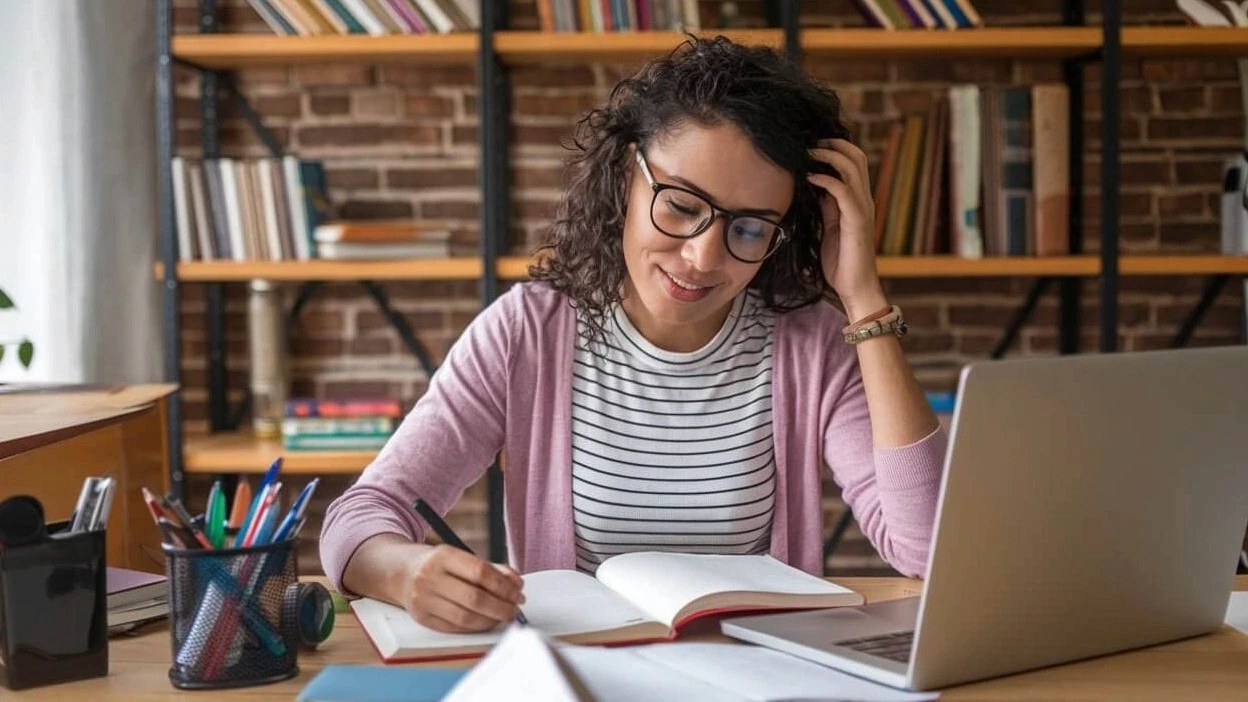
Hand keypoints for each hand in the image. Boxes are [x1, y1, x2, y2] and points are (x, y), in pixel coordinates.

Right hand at [396, 544, 525, 632]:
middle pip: (474, 598)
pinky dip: (475, 627)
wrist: (401, 573)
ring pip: (465, 617)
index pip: (480, 572)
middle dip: (501, 606)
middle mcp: (430, 577)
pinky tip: (486, 621)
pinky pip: (455, 628)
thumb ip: (491, 568)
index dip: (504, 585)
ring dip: (491, 619)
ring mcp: (423, 599)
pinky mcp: (422, 617)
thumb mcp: (461, 557)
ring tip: (503, 616)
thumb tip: (516, 582)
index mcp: (443, 556)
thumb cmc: (438, 565)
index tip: (518, 592)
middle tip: (515, 608)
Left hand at [806, 139, 885, 317]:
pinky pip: (844, 192)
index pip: (853, 162)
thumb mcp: (829, 227)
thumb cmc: (840, 261)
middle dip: (833, 144)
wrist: (855, 287)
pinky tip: (810, 177)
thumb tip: (812, 186)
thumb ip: (826, 207)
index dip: (835, 148)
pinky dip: (827, 180)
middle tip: (809, 141)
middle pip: (857, 157)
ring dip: (829, 155)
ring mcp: (862, 209)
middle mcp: (863, 200)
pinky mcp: (857, 221)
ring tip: (808, 152)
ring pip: (853, 168)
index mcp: (857, 200)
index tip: (811, 143)